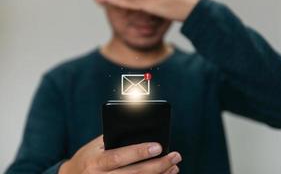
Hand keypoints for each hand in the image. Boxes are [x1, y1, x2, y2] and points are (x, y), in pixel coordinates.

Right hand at [59, 136, 181, 173]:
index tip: (158, 146)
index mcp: (96, 162)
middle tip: (175, 156)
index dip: (138, 152)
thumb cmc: (87, 158)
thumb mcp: (95, 146)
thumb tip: (140, 132)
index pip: (119, 157)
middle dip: (158, 166)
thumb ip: (114, 140)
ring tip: (174, 166)